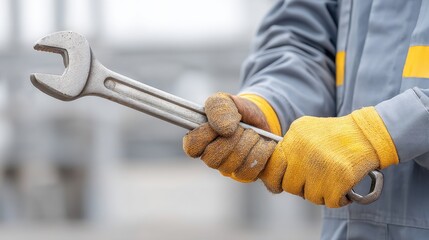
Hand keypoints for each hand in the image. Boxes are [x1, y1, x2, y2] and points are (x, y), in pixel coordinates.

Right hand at [183, 92, 276, 182]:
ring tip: (253, 134)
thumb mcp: (225, 100)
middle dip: (233, 138)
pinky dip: (261, 153)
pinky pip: (250, 172)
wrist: (261, 117)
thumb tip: (224, 129)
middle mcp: (211, 157)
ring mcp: (228, 168)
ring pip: (233, 165)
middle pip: (214, 158)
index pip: (192, 146)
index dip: (206, 135)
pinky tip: (263, 143)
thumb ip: (218, 109)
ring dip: (248, 144)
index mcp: (200, 139)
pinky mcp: (245, 175)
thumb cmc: (237, 109)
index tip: (219, 125)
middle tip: (242, 127)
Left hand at [266, 107, 398, 207]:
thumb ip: (288, 146)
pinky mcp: (340, 179)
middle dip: (301, 186)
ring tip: (331, 177)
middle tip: (316, 177)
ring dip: (321, 193)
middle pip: (290, 186)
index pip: (272, 168)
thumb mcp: (305, 129)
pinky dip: (337, 198)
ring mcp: (322, 166)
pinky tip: (342, 185)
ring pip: (310, 196)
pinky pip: (329, 202)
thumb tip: (271, 171)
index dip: (274, 180)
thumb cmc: (334, 134)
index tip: (279, 185)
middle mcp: (304, 153)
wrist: (366, 134)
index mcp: (294, 139)